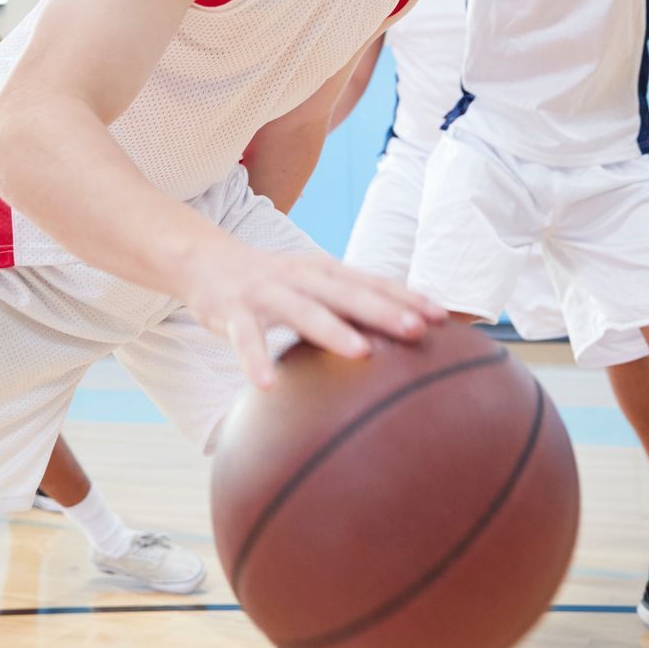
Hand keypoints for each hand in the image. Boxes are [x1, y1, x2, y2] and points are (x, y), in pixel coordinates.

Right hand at [184, 241, 444, 387]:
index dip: (407, 296)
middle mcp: (301, 276)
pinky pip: (245, 339)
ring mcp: (266, 292)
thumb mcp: (312, 284)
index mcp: (325, 270)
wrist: (206, 259)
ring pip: (303, 311)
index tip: (442, 316)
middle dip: (383, 310)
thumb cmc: (273, 280)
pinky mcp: (232, 312)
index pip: (373, 281)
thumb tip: (403, 331)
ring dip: (332, 331)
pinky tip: (266, 387)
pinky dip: (254, 361)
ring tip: (360, 353)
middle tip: (416, 330)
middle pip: (348, 293)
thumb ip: (349, 303)